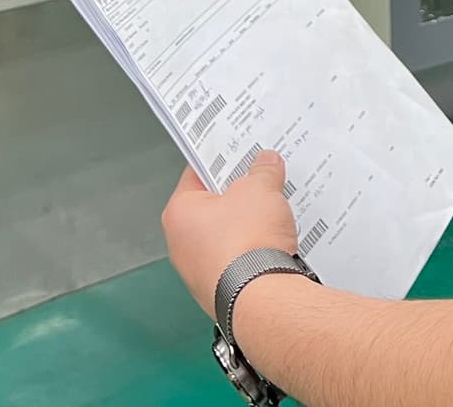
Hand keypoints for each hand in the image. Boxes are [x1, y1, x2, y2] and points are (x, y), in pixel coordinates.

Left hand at [161, 152, 299, 319]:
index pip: (196, 174)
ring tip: (272, 214)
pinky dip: (254, 252)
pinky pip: (239, 261)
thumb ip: (263, 171)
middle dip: (239, 195)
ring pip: (226, 236)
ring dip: (248, 225)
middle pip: (213, 207)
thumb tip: (266, 164)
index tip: (237, 155)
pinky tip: (274, 244)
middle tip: (261, 182)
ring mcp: (200, 271)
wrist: (261, 297)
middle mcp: (182, 244)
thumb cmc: (246, 246)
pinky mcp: (221, 290)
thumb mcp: (260, 189)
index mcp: (179, 213)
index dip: (221, 161)